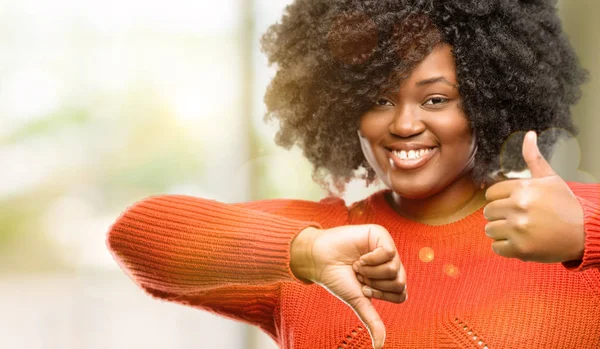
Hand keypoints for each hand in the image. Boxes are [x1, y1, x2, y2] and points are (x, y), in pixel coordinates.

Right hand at [291, 224, 406, 348]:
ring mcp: (386, 247)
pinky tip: (360, 257)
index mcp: (387, 278)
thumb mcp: (357, 300)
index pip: (401, 294)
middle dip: (375, 284)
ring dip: (370, 271)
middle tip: (359, 275)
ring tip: (357, 265)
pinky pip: (389, 252)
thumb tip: (380, 346)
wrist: (318, 259)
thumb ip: (372, 319)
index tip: (363, 289)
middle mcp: (390, 262)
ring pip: (395, 268)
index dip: (381, 295)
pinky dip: (372, 259)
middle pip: (400, 282)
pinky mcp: (380, 235)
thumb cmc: (337, 278)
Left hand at [483, 131, 584, 262]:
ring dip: (501, 232)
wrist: (585, 232)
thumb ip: (534, 158)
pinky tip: (520, 242)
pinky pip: (496, 247)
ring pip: (489, 230)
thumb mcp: (551, 178)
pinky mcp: (520, 249)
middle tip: (518, 219)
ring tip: (519, 230)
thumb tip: (529, 134)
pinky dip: (505, 247)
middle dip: (500, 216)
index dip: (500, 200)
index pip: (490, 194)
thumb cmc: (566, 205)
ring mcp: (518, 228)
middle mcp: (518, 206)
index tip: (513, 205)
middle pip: (488, 212)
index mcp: (523, 188)